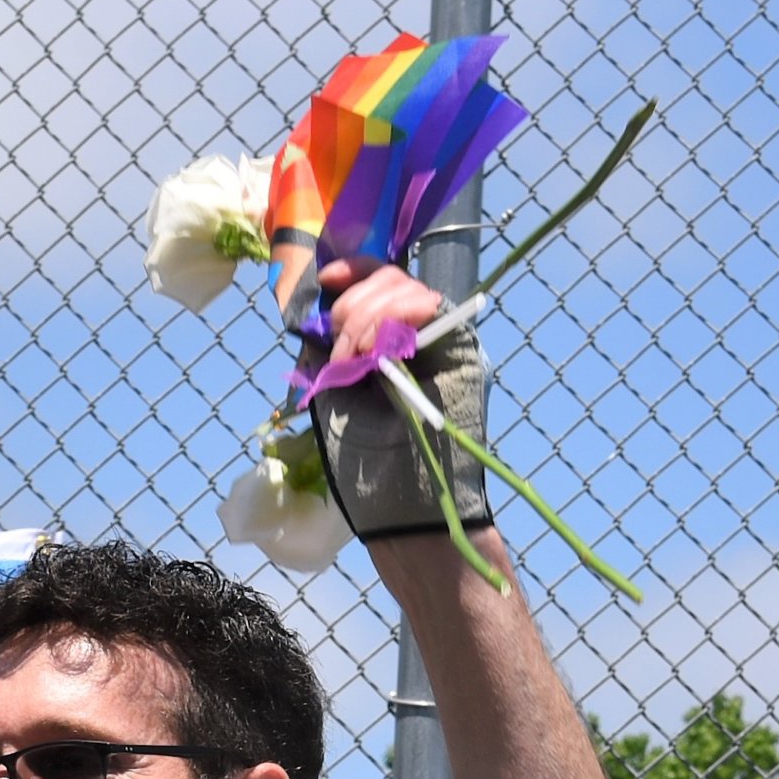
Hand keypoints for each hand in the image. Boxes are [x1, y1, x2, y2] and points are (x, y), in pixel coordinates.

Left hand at [307, 258, 490, 545]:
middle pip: (388, 281)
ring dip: (370, 315)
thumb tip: (318, 313)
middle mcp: (413, 338)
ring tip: (359, 361)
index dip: (353, 273)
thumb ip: (328, 354)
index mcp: (380, 348)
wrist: (403, 504)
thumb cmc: (364, 466)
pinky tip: (381, 348)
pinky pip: (433, 306)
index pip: (372, 288)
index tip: (328, 279)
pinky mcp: (460, 350)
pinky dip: (399, 315)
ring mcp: (438, 342)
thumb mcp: (331, 399)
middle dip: (354, 307)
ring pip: (407, 287)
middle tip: (344, 354)